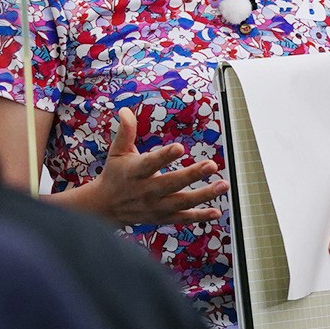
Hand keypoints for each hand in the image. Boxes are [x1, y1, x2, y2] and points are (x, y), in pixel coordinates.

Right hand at [89, 108, 227, 226]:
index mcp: (135, 172)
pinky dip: (200, 216)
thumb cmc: (115, 173)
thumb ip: (125, 131)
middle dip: (192, 174)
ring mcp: (155, 206)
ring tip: (223, 184)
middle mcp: (146, 191)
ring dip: (204, 195)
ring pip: (182, 202)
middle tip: (212, 165)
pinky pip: (183, 218)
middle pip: (171, 183)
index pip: (150, 163)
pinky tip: (216, 211)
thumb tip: (125, 110)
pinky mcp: (162, 217)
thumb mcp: (117, 151)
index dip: (164, 156)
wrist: (106, 207)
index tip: (180, 148)